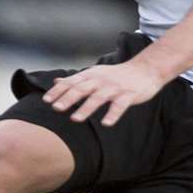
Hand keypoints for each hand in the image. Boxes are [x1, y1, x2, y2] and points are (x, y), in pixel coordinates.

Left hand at [45, 59, 166, 126]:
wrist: (146, 69)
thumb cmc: (117, 75)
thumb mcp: (95, 73)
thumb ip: (76, 79)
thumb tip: (56, 81)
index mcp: (92, 75)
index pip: (72, 82)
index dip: (59, 91)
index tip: (46, 100)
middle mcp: (101, 80)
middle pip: (82, 89)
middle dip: (69, 98)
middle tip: (56, 108)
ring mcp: (115, 88)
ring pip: (98, 97)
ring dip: (86, 108)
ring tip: (76, 118)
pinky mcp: (128, 95)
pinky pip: (119, 105)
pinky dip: (113, 114)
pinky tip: (106, 124)